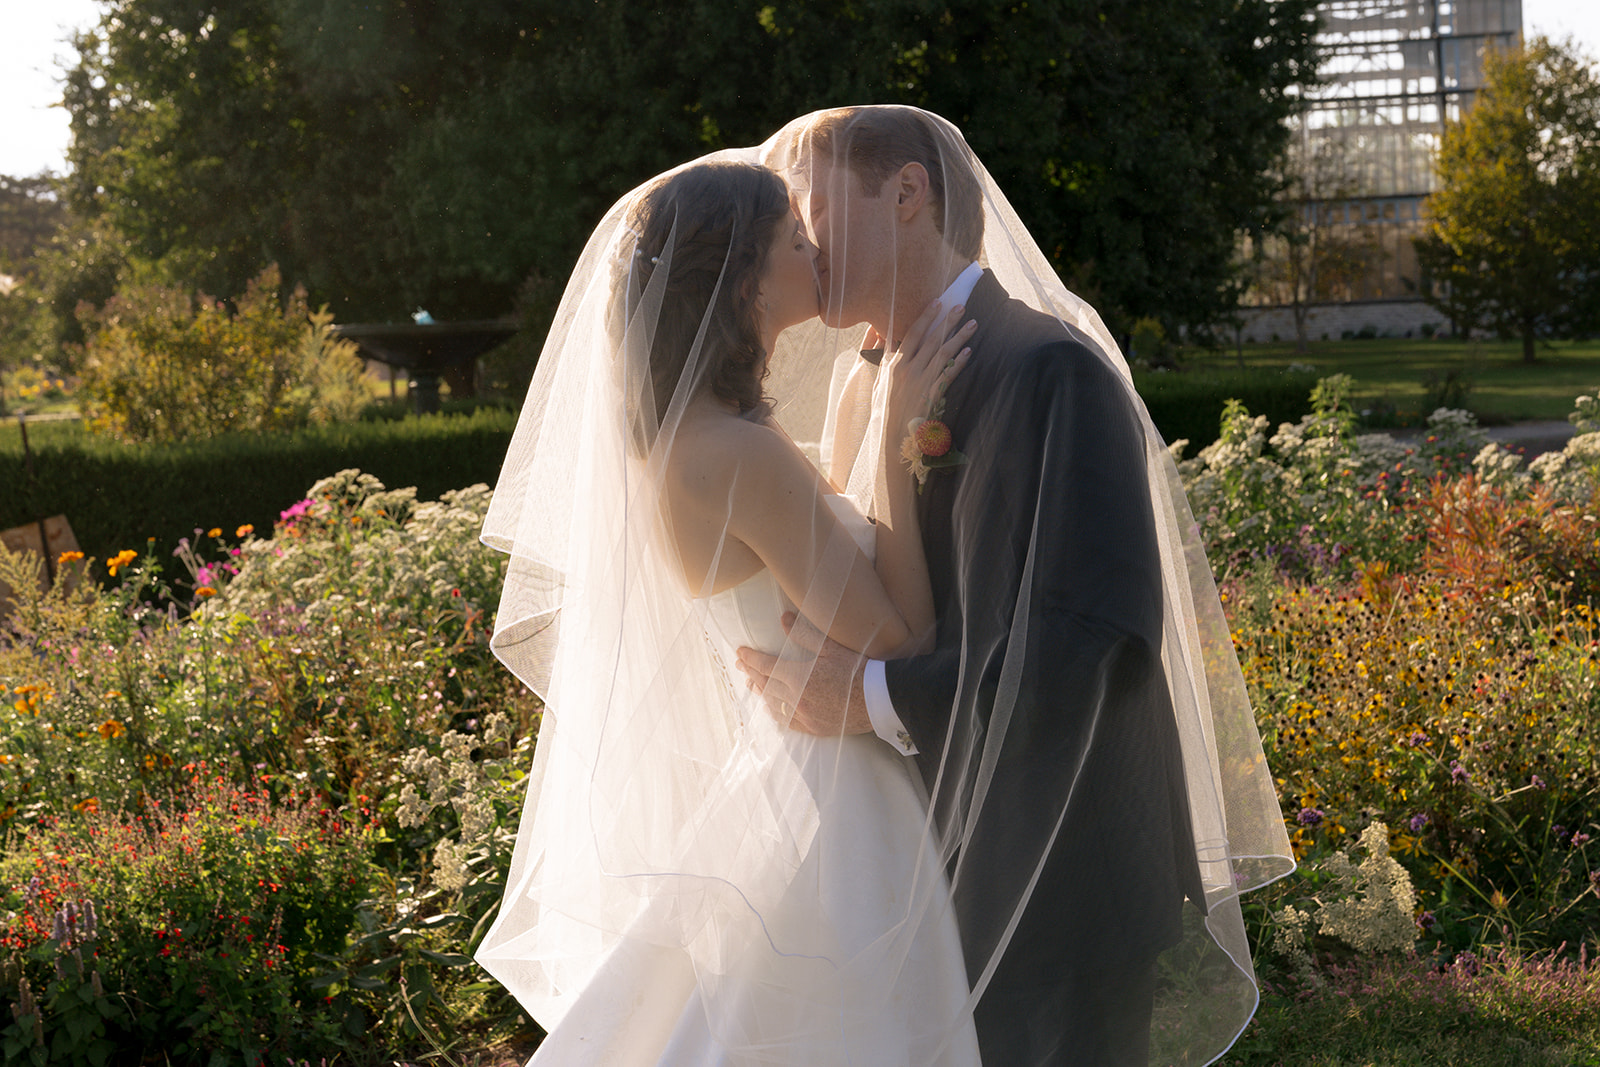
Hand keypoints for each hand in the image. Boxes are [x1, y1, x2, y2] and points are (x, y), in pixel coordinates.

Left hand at [735, 613, 872, 735]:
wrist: (880, 699)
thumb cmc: (858, 669)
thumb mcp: (831, 647)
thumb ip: (804, 635)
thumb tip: (783, 619)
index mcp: (798, 676)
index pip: (765, 666)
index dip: (750, 658)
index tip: (739, 652)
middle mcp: (796, 698)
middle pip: (765, 685)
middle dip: (751, 673)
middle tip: (741, 665)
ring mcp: (805, 716)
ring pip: (773, 705)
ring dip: (762, 693)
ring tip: (753, 685)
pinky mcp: (814, 729)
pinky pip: (788, 722)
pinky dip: (777, 713)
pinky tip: (774, 708)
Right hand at [865, 300, 975, 429]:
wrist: (890, 438)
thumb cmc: (883, 410)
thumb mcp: (878, 383)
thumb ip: (884, 361)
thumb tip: (885, 339)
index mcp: (894, 364)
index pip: (912, 334)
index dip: (925, 317)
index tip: (936, 303)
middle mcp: (908, 370)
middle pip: (931, 339)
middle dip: (947, 320)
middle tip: (961, 306)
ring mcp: (921, 382)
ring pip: (943, 353)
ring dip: (960, 337)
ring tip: (972, 324)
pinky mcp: (933, 395)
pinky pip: (949, 374)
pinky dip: (959, 362)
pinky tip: (968, 352)